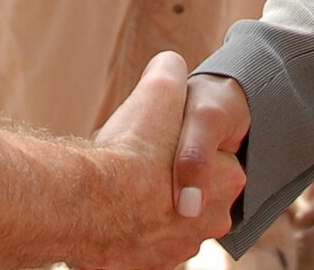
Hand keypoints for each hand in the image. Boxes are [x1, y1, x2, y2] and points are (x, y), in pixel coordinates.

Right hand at [82, 51, 243, 269]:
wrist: (88, 205)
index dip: (182, 138)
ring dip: (144, 203)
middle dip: (166, 175)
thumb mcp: (160, 88)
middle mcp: (209, 223)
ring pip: (162, 218)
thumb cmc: (132, 148)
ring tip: (115, 181)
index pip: (213, 155)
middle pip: (188, 190)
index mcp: (226, 180)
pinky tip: (103, 207)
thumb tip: (170, 64)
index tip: (158, 132)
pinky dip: (121, 227)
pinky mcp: (142, 267)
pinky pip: (134, 242)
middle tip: (137, 155)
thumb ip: (170, 71)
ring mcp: (176, 251)